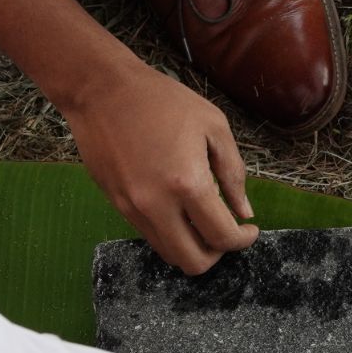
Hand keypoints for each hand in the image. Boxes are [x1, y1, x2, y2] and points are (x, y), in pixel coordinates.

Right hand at [62, 56, 254, 273]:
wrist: (101, 90)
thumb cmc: (161, 100)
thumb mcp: (213, 126)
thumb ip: (233, 173)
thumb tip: (244, 212)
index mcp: (188, 184)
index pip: (221, 236)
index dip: (243, 240)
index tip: (249, 229)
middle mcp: (157, 205)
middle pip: (193, 262)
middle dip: (217, 254)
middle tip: (226, 231)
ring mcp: (133, 208)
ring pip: (168, 254)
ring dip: (192, 246)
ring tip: (203, 220)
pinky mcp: (117, 204)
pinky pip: (149, 235)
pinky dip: (170, 233)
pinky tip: (179, 208)